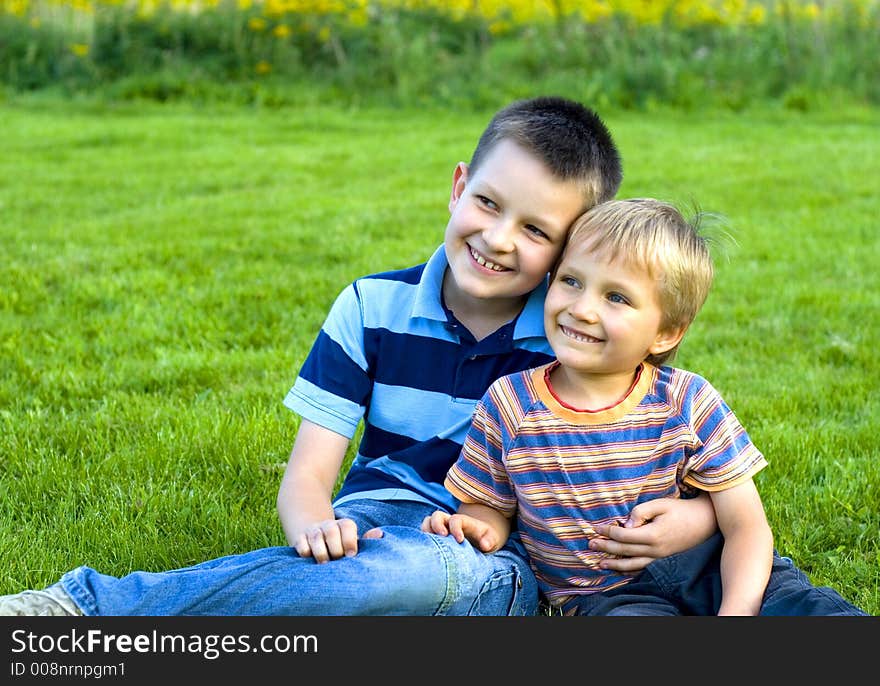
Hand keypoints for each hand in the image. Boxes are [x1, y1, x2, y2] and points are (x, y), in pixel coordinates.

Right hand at [292, 517, 360, 562]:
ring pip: (316, 537)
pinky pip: (302, 544)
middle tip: (338, 561)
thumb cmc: (341, 546)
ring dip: (321, 553)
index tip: (351, 556)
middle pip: (332, 531)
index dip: (349, 541)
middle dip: (335, 549)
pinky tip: (311, 562)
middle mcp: (328, 525)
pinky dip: (306, 553)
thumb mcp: (353, 543)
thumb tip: (378, 535)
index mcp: (343, 525)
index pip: (347, 526)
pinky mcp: (300, 538)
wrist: (316, 537)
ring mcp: (313, 530)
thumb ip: (366, 541)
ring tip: (325, 565)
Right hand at [421, 510, 500, 551]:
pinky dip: (424, 537)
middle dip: (436, 525)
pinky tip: (429, 548)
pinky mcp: (436, 534)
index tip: (460, 540)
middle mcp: (450, 522)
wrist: (482, 537)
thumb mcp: (492, 539)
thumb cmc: (487, 538)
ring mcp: (442, 527)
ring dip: (427, 530)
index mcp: (464, 521)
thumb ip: (489, 540)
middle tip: (442, 537)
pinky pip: (425, 531)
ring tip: (432, 543)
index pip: (456, 519)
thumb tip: (484, 545)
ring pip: (428, 521)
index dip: (455, 528)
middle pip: (437, 515)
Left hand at [588, 495, 716, 572]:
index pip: (623, 535)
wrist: (704, 522)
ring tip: (600, 563)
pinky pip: (644, 569)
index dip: (607, 531)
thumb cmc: (680, 510)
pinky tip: (621, 569)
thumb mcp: (660, 504)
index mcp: (653, 535)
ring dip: (615, 564)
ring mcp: (661, 558)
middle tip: (590, 545)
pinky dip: (630, 570)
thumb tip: (625, 525)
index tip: (595, 528)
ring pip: (633, 564)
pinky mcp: (664, 560)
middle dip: (605, 547)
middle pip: (624, 551)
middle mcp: (656, 550)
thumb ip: (640, 513)